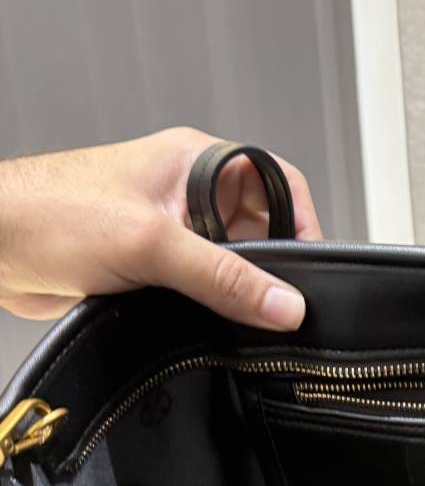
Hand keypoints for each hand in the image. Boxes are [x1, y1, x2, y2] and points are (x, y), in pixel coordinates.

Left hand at [0, 126, 321, 328]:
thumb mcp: (153, 246)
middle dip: (269, 268)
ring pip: (230, 265)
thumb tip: (284, 306)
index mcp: (197, 162)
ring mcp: (169, 230)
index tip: (312, 271)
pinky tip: (204, 323)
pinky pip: (200, 288)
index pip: (278, 185)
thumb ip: (225, 279)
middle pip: (260, 230)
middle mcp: (188, 193)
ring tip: (234, 313)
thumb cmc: (50, 215)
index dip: (304, 224)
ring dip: (233, 291)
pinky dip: (208, 307)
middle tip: (272, 302)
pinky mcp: (151, 266)